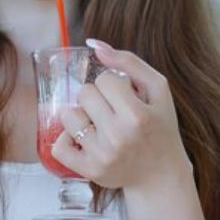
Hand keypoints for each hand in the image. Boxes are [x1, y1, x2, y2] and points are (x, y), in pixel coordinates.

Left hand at [50, 38, 192, 189]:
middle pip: (84, 94)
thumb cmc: (159, 127)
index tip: (124, 97)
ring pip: (68, 116)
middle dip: (96, 98)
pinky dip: (66, 139)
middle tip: (111, 111)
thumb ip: (130, 62)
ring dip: (80, 116)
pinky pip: (58, 146)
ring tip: (98, 124)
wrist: (161, 175)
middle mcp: (119, 136)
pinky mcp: (89, 170)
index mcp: (138, 115)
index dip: (112, 85)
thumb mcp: (158, 90)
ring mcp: (102, 155)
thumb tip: (95, 45)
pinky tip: (83, 139)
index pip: (104, 79)